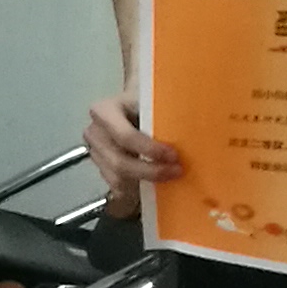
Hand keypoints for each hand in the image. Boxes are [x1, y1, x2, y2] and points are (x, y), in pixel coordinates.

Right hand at [83, 93, 179, 213]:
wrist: (132, 103)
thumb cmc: (146, 100)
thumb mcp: (153, 97)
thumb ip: (166, 111)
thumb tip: (192, 130)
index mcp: (104, 111)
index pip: (125, 136)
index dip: (150, 149)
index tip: (174, 155)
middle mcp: (94, 133)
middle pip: (119, 162)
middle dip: (150, 171)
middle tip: (177, 171)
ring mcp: (95, 152)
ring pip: (117, 178)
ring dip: (145, 182)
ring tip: (168, 177)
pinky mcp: (101, 168)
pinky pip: (117, 187)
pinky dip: (137, 189)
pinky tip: (155, 184)